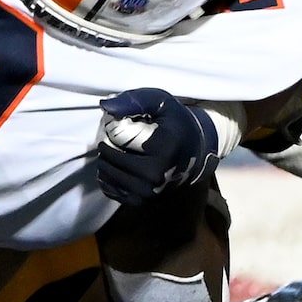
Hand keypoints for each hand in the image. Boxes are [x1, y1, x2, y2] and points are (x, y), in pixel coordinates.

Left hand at [94, 87, 222, 205]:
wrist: (196, 152)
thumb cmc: (176, 124)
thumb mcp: (161, 103)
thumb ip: (134, 100)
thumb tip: (105, 106)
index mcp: (163, 150)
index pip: (121, 144)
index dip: (109, 134)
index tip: (110, 129)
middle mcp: (158, 175)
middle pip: (114, 164)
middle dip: (104, 153)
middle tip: (104, 143)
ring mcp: (151, 192)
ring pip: (112, 180)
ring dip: (104, 167)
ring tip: (107, 155)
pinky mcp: (146, 202)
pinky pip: (115, 194)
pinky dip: (108, 182)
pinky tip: (111, 170)